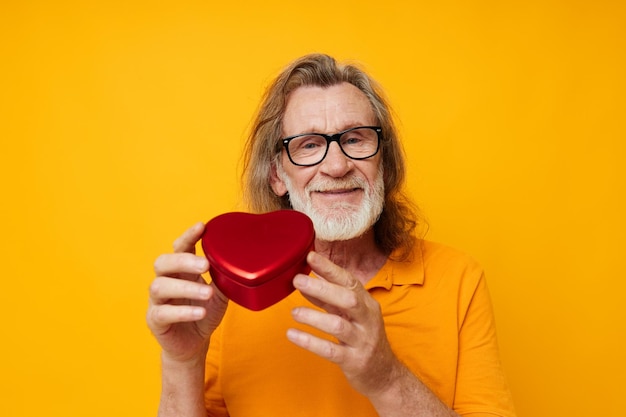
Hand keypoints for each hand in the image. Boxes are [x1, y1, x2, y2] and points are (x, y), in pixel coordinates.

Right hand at [147, 222, 228, 363]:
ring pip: (160, 286)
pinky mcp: (155, 320)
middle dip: (183, 261)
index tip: (202, 226)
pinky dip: (183, 312)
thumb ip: (224, 277)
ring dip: (186, 288)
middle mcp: (165, 281)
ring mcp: (157, 301)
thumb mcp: (220, 293)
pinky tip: (200, 312)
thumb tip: (241, 259)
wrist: (194, 344)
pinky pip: (163, 313)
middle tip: (205, 265)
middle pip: (163, 262)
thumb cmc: (204, 312)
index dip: (188, 236)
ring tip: (208, 293)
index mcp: (180, 270)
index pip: (179, 247)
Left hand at [287, 251, 400, 396]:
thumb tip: (305, 281)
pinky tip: (293, 335)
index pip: (349, 281)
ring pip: (338, 325)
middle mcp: (367, 319)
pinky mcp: (354, 361)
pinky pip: (331, 350)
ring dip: (314, 317)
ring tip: (294, 312)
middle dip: (323, 288)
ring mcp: (362, 341)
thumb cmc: (363, 338)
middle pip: (348, 299)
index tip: (311, 256)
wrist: (384, 374)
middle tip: (298, 280)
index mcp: (367, 304)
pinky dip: (310, 342)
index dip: (330, 268)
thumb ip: (328, 298)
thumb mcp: (350, 315)